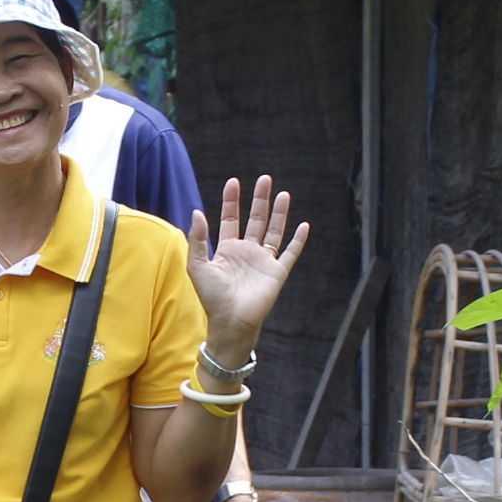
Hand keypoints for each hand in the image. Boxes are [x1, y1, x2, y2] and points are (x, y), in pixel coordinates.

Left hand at [188, 174, 309, 358]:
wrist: (231, 321)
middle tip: (265, 179)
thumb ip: (198, 240)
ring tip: (283, 194)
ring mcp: (264, 261)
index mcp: (228, 249)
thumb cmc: (212, 298)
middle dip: (260, 200)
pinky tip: (304, 226)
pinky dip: (298, 241)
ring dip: (279, 213)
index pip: (231, 219)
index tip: (234, 182)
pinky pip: (290, 253)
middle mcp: (247, 252)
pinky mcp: (277, 272)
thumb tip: (197, 212)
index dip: (232, 201)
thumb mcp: (198, 266)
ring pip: (274, 231)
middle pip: (256, 219)